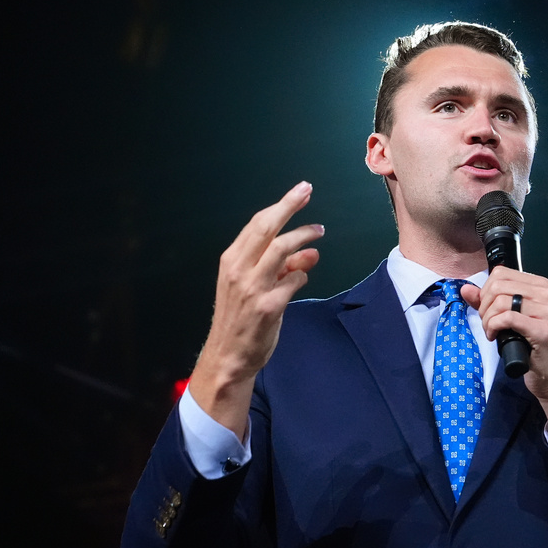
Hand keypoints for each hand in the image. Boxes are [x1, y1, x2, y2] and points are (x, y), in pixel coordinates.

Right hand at [190, 181, 323, 437]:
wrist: (229, 355)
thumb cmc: (241, 319)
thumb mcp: (253, 287)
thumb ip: (280, 268)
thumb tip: (310, 251)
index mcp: (231, 261)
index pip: (257, 224)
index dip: (280, 206)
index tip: (300, 191)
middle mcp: (238, 270)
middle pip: (267, 228)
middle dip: (289, 206)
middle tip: (307, 192)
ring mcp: (252, 288)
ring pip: (282, 250)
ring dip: (303, 237)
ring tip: (318, 232)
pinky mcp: (268, 306)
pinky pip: (293, 281)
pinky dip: (301, 275)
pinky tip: (303, 277)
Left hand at [462, 267, 547, 437]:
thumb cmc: (532, 347)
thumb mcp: (510, 319)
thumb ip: (488, 302)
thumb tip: (466, 290)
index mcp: (542, 287)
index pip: (501, 273)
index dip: (485, 291)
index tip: (486, 309)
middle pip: (498, 286)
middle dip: (484, 306)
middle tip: (487, 323)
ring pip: (501, 302)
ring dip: (488, 319)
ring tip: (491, 331)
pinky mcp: (543, 330)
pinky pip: (507, 318)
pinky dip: (493, 327)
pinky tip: (494, 337)